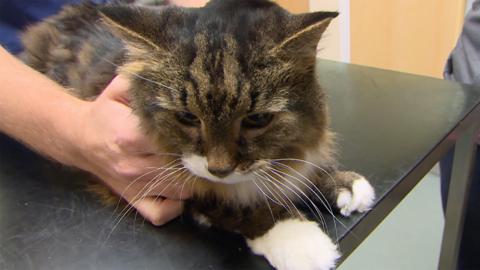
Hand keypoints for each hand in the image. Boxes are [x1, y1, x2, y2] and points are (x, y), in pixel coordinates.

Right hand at [75, 75, 190, 224]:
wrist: (79, 139)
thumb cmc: (105, 112)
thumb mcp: (120, 88)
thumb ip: (145, 81)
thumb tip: (173, 74)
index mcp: (130, 135)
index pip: (172, 139)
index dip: (194, 133)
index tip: (205, 126)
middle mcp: (133, 164)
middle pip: (181, 168)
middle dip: (199, 158)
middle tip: (210, 148)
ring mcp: (134, 186)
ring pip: (179, 191)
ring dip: (193, 180)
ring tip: (198, 164)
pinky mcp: (134, 200)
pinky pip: (161, 214)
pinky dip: (176, 206)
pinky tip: (180, 190)